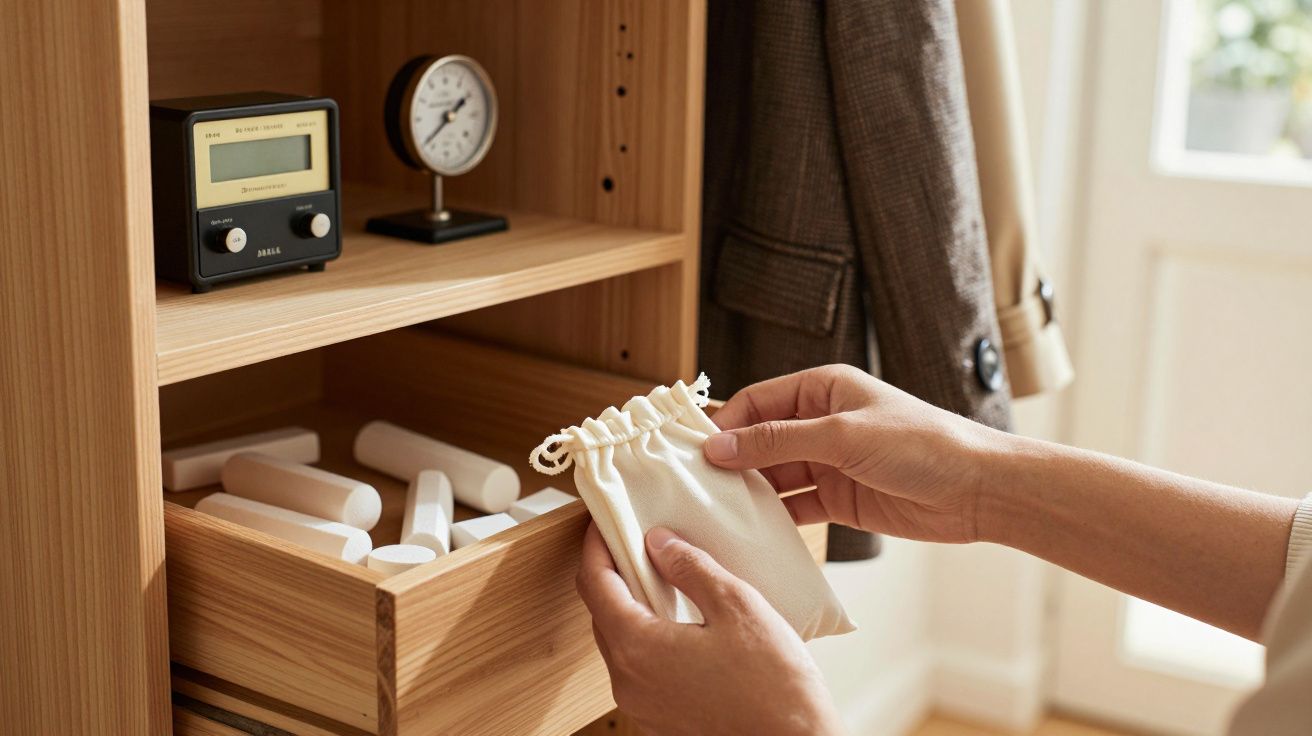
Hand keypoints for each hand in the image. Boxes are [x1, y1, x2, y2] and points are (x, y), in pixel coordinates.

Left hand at [576, 523, 843, 735]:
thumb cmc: (775, 687)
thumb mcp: (737, 606)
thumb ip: (691, 568)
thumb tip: (659, 543)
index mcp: (637, 648)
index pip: (595, 583)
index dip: (597, 546)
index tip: (605, 523)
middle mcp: (628, 682)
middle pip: (602, 612)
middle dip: (614, 573)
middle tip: (636, 543)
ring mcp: (642, 706)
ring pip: (620, 642)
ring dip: (632, 607)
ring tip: (661, 577)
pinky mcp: (660, 719)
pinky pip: (640, 669)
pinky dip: (648, 638)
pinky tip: (679, 622)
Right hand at [705, 365, 995, 543]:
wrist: (977, 490)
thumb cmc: (919, 444)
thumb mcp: (841, 435)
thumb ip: (777, 441)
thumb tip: (718, 446)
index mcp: (821, 388)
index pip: (756, 401)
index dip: (724, 424)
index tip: (692, 452)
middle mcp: (820, 422)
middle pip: (759, 439)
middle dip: (730, 461)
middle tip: (692, 486)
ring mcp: (828, 462)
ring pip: (773, 475)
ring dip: (747, 492)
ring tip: (712, 511)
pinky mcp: (837, 499)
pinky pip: (793, 506)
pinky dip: (771, 518)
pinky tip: (748, 530)